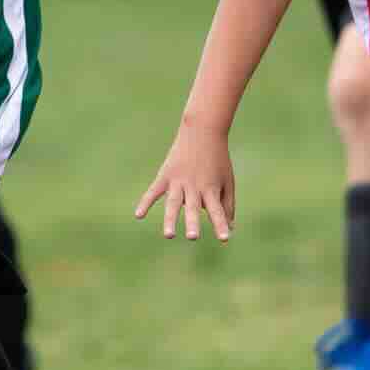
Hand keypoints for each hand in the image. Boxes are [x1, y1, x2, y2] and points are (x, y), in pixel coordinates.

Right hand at [134, 124, 235, 241]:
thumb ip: (227, 204)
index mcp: (211, 188)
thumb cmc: (218, 159)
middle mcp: (194, 186)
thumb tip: (231, 227)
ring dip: (170, 219)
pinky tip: (138, 215)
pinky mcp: (165, 174)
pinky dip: (146, 202)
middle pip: (193, 208)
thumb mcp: (227, 181)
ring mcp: (178, 180)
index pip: (217, 211)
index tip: (225, 238)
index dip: (220, 225)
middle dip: (192, 222)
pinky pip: (154, 191)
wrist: (203, 131)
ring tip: (169, 236)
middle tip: (192, 237)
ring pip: (173, 203)